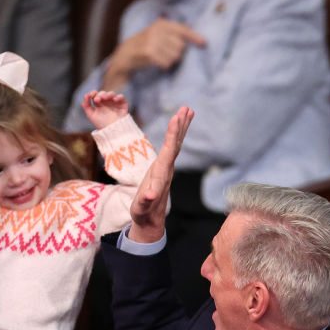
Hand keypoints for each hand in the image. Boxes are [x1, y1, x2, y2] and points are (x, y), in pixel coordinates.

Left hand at [81, 90, 128, 129]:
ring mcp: (115, 103)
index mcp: (99, 104)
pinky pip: (121, 97)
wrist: (112, 131)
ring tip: (104, 98)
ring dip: (108, 94)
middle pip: (103, 93)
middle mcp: (107, 102)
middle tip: (97, 99)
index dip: (93, 93)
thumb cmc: (101, 124)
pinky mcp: (122, 104)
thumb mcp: (90, 115)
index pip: (96, 95)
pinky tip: (114, 100)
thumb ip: (86, 105)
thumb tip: (86, 95)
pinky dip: (118, 97)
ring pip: (112, 94)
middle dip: (100, 94)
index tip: (91, 95)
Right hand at [104, 19, 205, 88]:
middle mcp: (158, 30)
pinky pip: (166, 63)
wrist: (125, 55)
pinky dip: (163, 65)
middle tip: (166, 55)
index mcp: (162, 24)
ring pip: (175, 56)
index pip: (183, 30)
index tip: (205, 44)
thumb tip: (192, 42)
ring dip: (170, 61)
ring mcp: (153, 41)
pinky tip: (156, 63)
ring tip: (160, 58)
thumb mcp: (157, 34)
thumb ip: (172, 35)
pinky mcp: (149, 52)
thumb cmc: (145, 46)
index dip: (195, 37)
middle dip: (177, 53)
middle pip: (181, 46)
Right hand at [126, 105, 193, 243]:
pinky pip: (172, 148)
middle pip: (176, 144)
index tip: (176, 118)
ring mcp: (166, 168)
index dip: (173, 134)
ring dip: (181, 128)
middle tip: (187, 108)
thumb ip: (146, 201)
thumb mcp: (141, 207)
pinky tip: (178, 128)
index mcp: (161, 173)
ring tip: (187, 111)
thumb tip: (150, 195)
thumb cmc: (143, 213)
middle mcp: (167, 168)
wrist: (150, 221)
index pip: (169, 150)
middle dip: (181, 126)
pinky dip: (176, 136)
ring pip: (176, 144)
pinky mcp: (163, 169)